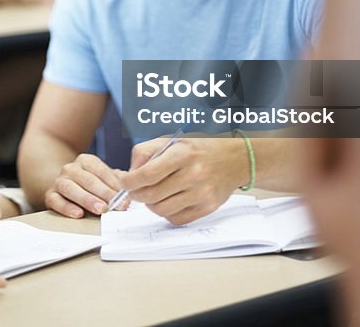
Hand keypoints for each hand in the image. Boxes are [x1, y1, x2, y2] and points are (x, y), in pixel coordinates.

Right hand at [45, 153, 125, 218]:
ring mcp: (59, 181)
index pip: (101, 171)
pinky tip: (78, 214)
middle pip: (88, 180)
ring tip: (101, 209)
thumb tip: (132, 189)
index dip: (114, 185)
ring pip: (71, 188)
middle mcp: (71, 168)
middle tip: (115, 205)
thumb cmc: (90, 186)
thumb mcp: (104, 180)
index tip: (125, 198)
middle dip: (104, 194)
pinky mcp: (50, 195)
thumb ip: (116, 183)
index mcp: (86, 160)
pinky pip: (56, 200)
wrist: (65, 187)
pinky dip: (66, 208)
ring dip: (88, 199)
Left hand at [119, 138, 244, 224]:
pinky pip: (176, 219)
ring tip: (153, 194)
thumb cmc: (198, 149)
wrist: (235, 159)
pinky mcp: (207, 208)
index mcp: (183, 154)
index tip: (124, 182)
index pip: (147, 174)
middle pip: (151, 195)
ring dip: (150, 204)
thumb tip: (129, 173)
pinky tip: (168, 201)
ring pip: (161, 210)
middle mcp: (194, 174)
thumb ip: (145, 152)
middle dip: (136, 195)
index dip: (129, 182)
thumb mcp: (171, 140)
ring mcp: (202, 193)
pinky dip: (166, 212)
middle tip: (135, 190)